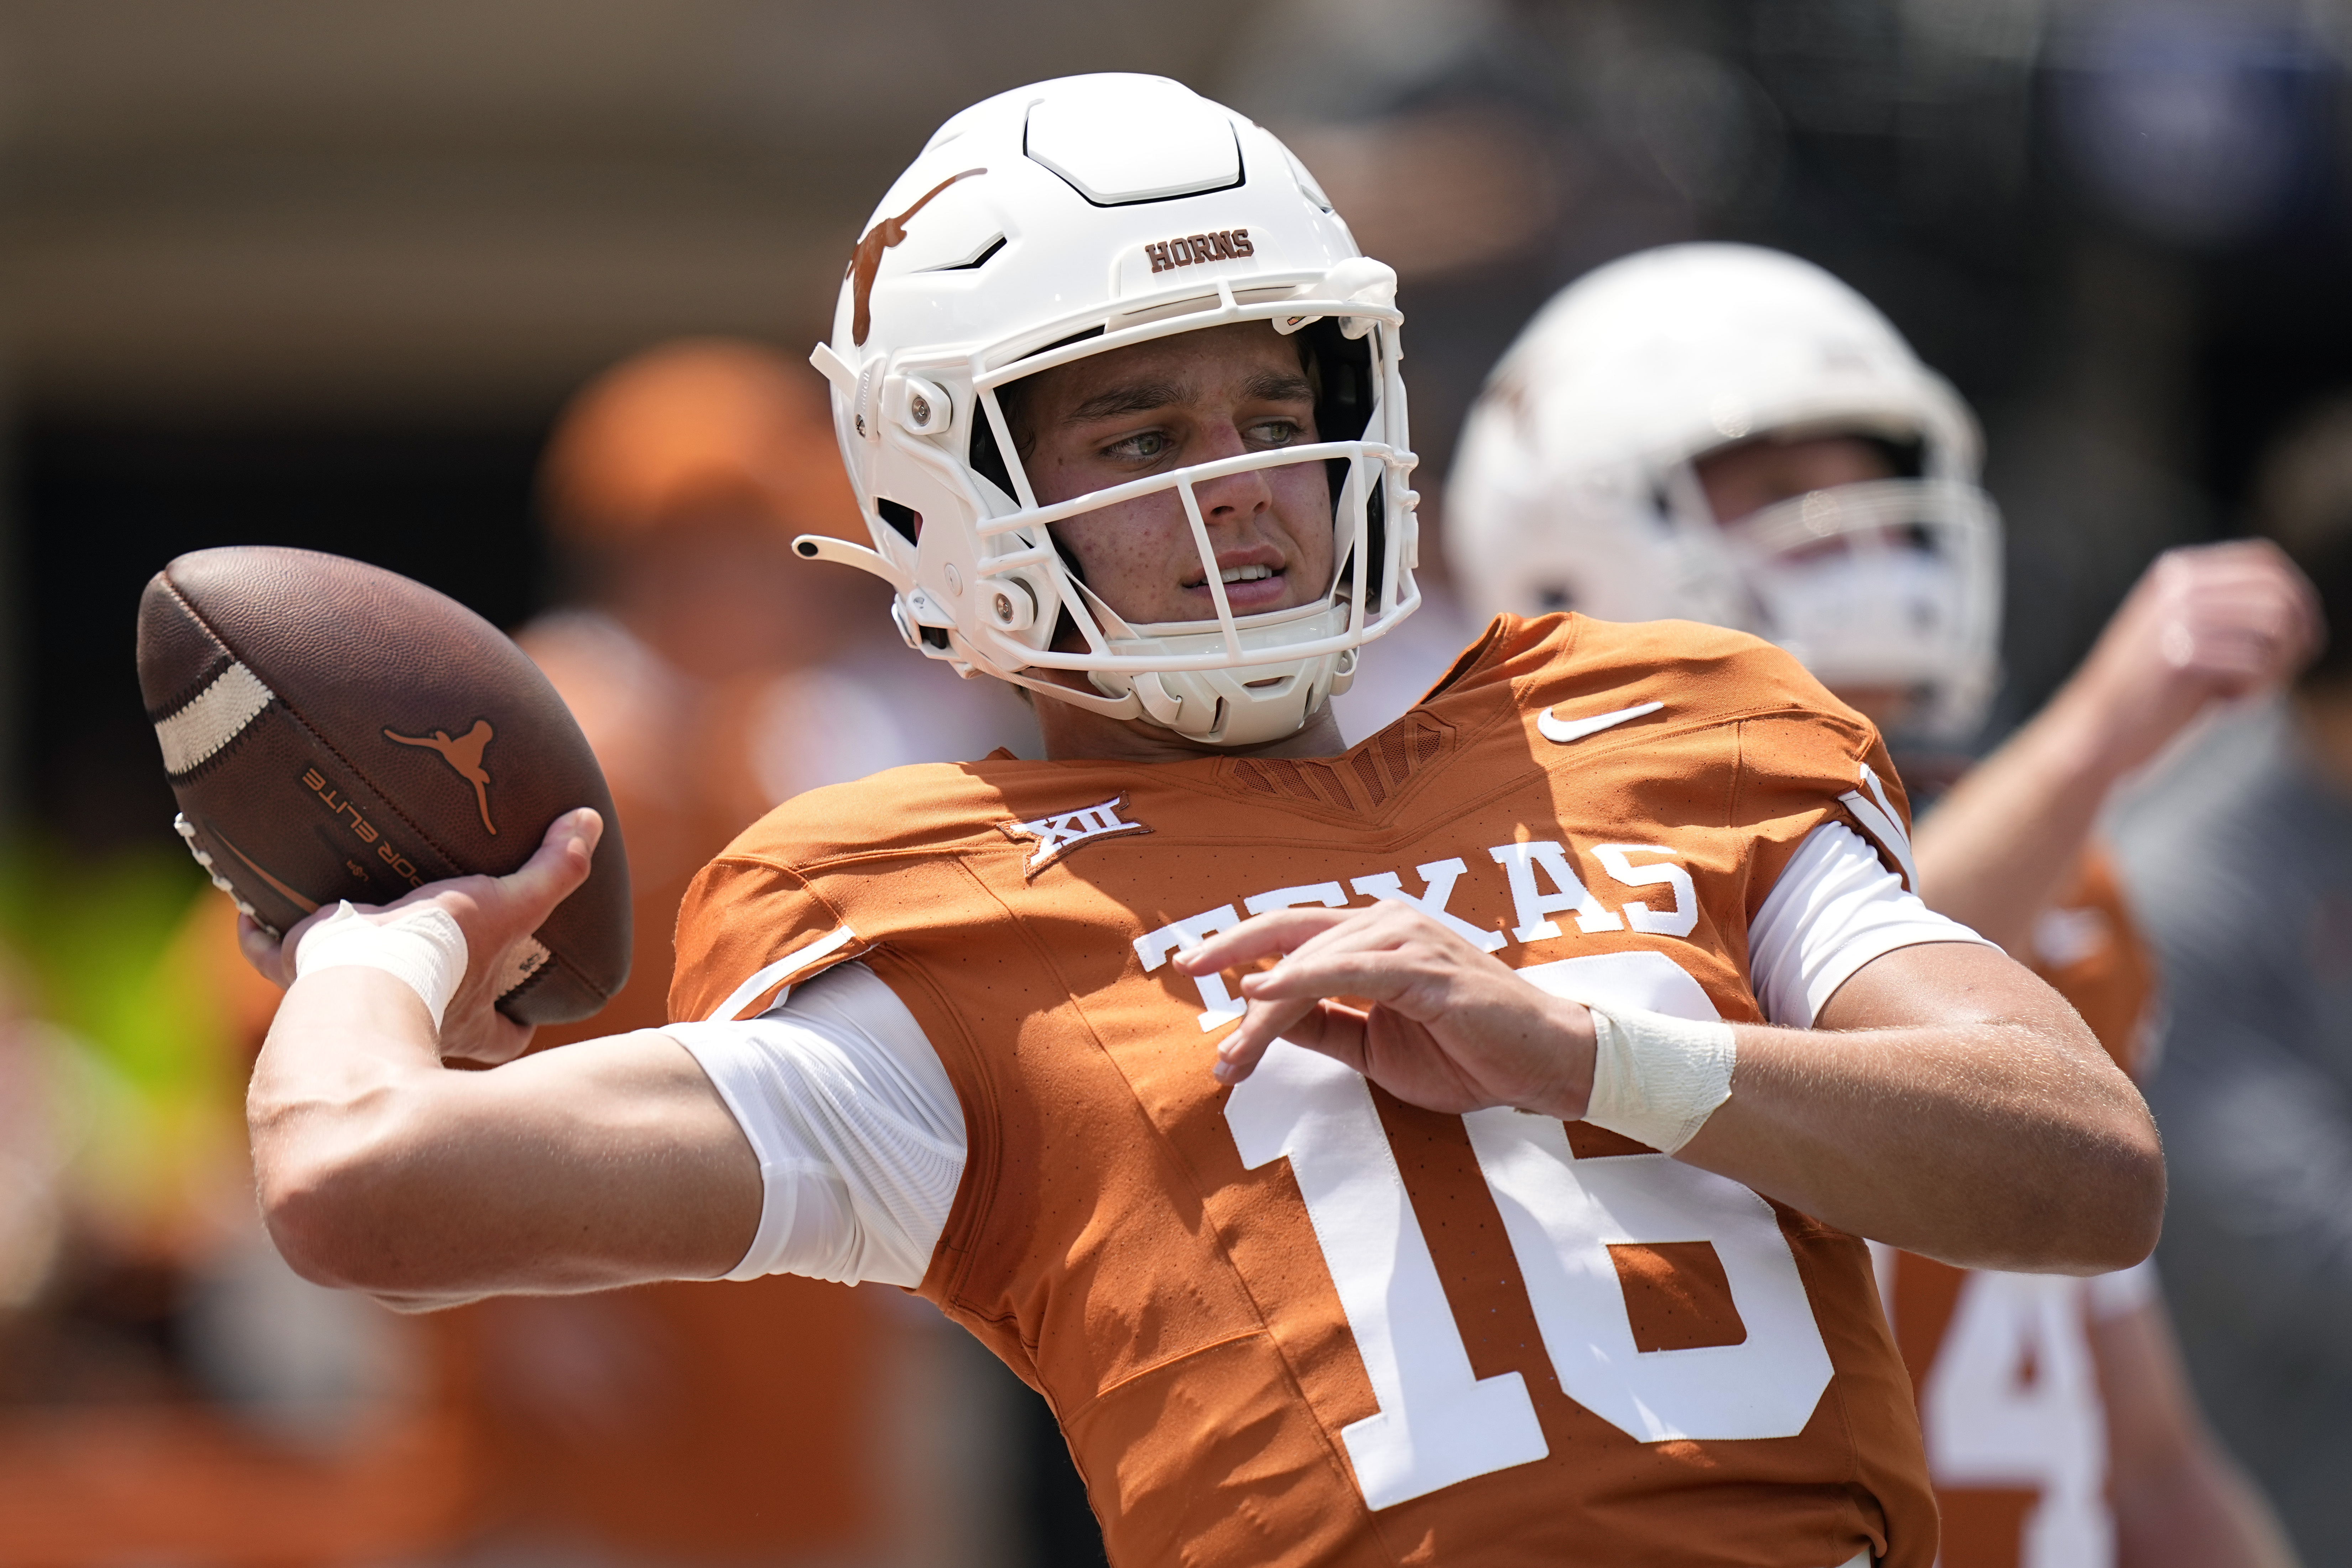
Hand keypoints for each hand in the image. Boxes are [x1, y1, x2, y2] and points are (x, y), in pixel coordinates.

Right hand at [236, 808, 603, 1065]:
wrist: (356, 985)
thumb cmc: (441, 956)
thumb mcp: (508, 907)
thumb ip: (554, 870)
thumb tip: (590, 823)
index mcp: (464, 1014)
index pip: (505, 1037)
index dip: (514, 1025)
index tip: (522, 1012)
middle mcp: (410, 1022)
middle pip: (427, 1017)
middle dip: (426, 991)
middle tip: (425, 951)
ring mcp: (347, 1009)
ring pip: (346, 995)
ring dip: (340, 964)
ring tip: (336, 919)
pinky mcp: (297, 982)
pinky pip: (274, 959)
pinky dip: (261, 935)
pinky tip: (251, 904)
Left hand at [1175, 903, 1596, 1117]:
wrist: (1542, 1065)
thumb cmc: (1467, 1052)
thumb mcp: (1374, 1046)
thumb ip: (1323, 1027)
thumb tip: (1262, 1017)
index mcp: (1376, 937)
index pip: (1294, 934)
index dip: (1241, 947)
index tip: (1196, 973)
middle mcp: (1389, 925)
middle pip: (1292, 933)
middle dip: (1234, 955)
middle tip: (1188, 975)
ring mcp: (1409, 941)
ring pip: (1313, 961)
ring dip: (1263, 1006)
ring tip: (1231, 1052)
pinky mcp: (1426, 970)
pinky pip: (1351, 970)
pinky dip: (1302, 978)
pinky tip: (1263, 993)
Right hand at [2061, 541, 2322, 775]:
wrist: (2098, 732)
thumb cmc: (2150, 693)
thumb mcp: (2188, 635)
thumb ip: (2229, 610)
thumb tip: (2301, 606)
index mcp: (2176, 572)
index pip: (2264, 561)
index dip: (2297, 598)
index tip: (2298, 641)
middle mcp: (2175, 584)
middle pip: (2277, 592)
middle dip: (2293, 637)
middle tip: (2274, 675)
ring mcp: (2173, 615)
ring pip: (2273, 624)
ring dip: (2273, 666)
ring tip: (2243, 691)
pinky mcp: (2177, 653)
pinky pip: (2253, 661)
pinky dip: (2251, 689)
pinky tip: (2223, 703)